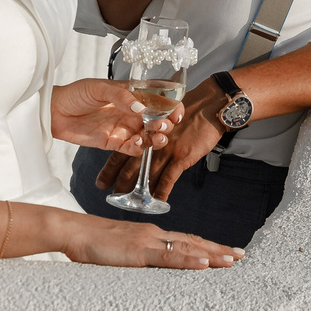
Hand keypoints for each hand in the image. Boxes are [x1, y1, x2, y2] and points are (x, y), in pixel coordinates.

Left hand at [50, 79, 180, 152]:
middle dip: (165, 123)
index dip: (170, 105)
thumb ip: (119, 96)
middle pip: (156, 119)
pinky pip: (132, 148)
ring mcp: (123, 127)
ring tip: (157, 136)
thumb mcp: (98, 88)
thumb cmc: (75, 93)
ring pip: (147, 135)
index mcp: (131, 94)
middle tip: (165, 125)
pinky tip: (140, 143)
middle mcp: (131, 111)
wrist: (54, 111)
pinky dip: (139, 147)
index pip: (157, 99)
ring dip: (156, 137)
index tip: (177, 111)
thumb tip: (139, 107)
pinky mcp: (114, 142)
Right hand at [62, 216, 242, 269]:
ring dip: (211, 254)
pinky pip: (168, 257)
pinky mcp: (138, 252)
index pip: (185, 240)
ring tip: (232, 261)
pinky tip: (204, 264)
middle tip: (241, 256)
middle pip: (192, 241)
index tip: (225, 252)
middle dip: (217, 249)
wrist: (73, 231)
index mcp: (150, 235)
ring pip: (186, 247)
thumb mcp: (119, 252)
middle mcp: (153, 235)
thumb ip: (136, 257)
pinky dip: (188, 259)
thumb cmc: (91, 243)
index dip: (206, 246)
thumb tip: (149, 270)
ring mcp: (147, 242)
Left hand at [97, 79, 225, 196]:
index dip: (110, 168)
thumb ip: (153, 130)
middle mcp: (152, 141)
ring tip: (131, 204)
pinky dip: (162, 190)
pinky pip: (169, 177)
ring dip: (139, 190)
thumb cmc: (188, 110)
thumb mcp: (165, 115)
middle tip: (113, 198)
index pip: (122, 151)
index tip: (101, 183)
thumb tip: (144, 146)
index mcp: (144, 130)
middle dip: (121, 183)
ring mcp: (166, 149)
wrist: (209, 105)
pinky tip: (158, 201)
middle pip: (131, 165)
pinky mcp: (181, 156)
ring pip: (147, 172)